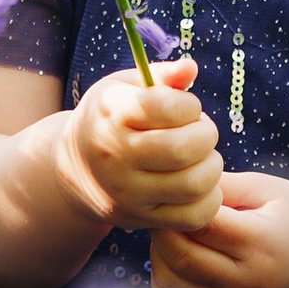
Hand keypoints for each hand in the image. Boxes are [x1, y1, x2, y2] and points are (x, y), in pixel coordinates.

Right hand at [56, 57, 221, 231]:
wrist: (76, 168)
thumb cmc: (112, 118)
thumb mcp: (125, 88)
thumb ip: (161, 76)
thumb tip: (191, 68)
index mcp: (112, 116)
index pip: (165, 107)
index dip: (189, 105)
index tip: (187, 107)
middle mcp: (116, 157)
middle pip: (183, 149)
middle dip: (206, 135)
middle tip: (200, 132)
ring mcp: (128, 193)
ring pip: (194, 184)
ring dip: (211, 166)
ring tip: (200, 158)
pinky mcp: (142, 219)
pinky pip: (194, 217)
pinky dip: (209, 199)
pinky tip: (198, 183)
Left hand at [149, 171, 288, 287]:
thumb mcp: (266, 188)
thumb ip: (223, 185)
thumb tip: (178, 181)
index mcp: (262, 242)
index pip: (204, 226)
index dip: (180, 205)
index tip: (173, 186)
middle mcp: (247, 278)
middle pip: (182, 256)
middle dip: (163, 228)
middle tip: (162, 203)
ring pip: (170, 280)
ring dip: (159, 250)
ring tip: (172, 226)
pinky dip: (166, 268)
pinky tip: (181, 246)